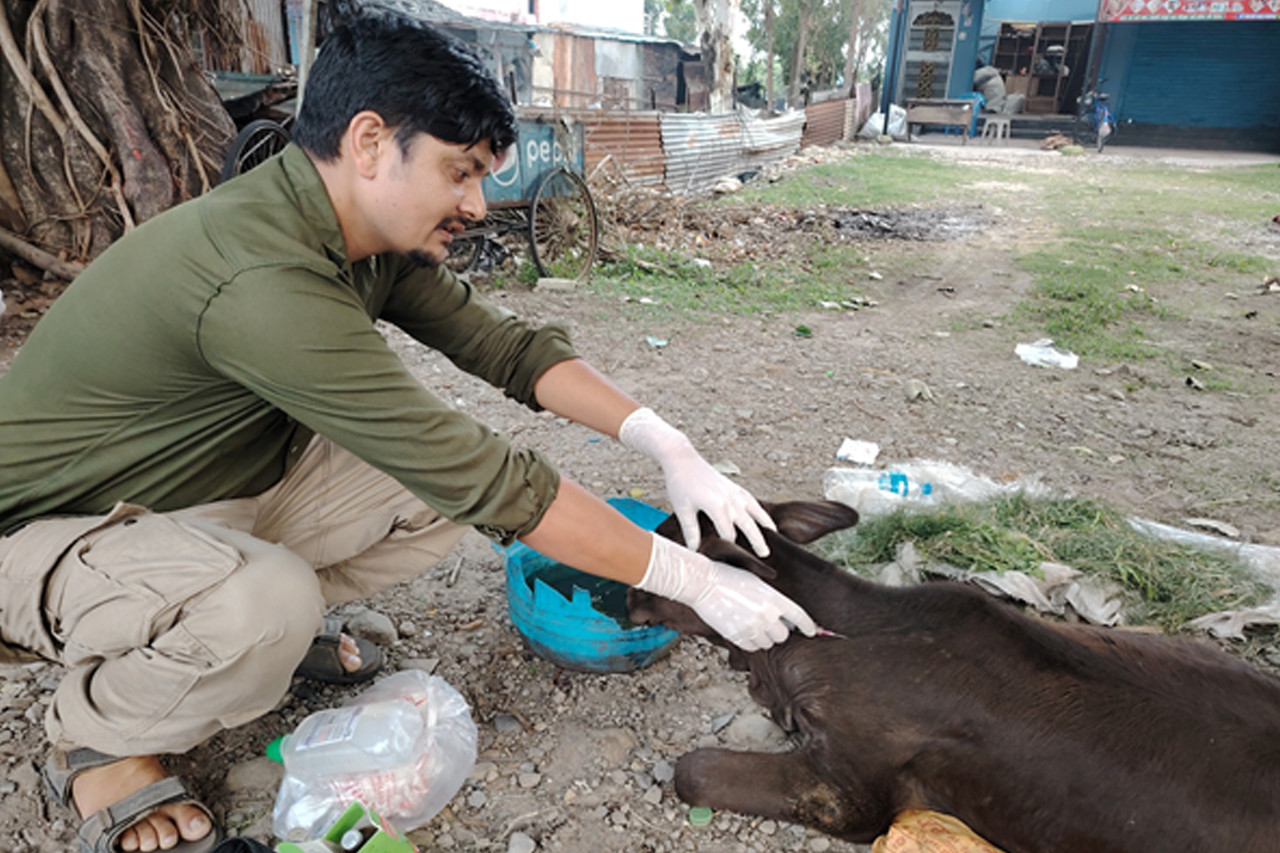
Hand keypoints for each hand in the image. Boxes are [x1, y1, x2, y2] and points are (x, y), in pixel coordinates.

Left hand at [619, 407, 775, 554]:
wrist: (683, 459)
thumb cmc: (681, 483)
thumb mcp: (683, 509)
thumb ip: (691, 531)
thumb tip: (695, 550)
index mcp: (717, 506)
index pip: (728, 533)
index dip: (729, 547)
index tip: (732, 558)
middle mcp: (730, 499)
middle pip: (748, 524)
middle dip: (757, 540)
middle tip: (765, 555)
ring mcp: (734, 492)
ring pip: (755, 511)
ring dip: (765, 524)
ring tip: (774, 536)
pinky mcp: (735, 487)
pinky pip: (752, 501)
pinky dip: (760, 510)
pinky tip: (764, 517)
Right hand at [637, 533, 815, 651]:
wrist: (704, 583)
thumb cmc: (728, 578)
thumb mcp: (756, 582)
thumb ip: (771, 599)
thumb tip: (780, 614)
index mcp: (774, 598)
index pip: (800, 616)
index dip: (809, 626)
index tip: (813, 632)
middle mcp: (767, 614)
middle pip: (783, 635)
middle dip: (778, 631)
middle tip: (768, 624)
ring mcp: (752, 627)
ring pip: (768, 643)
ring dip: (763, 637)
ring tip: (752, 625)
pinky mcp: (738, 636)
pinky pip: (752, 647)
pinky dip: (750, 642)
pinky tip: (743, 630)